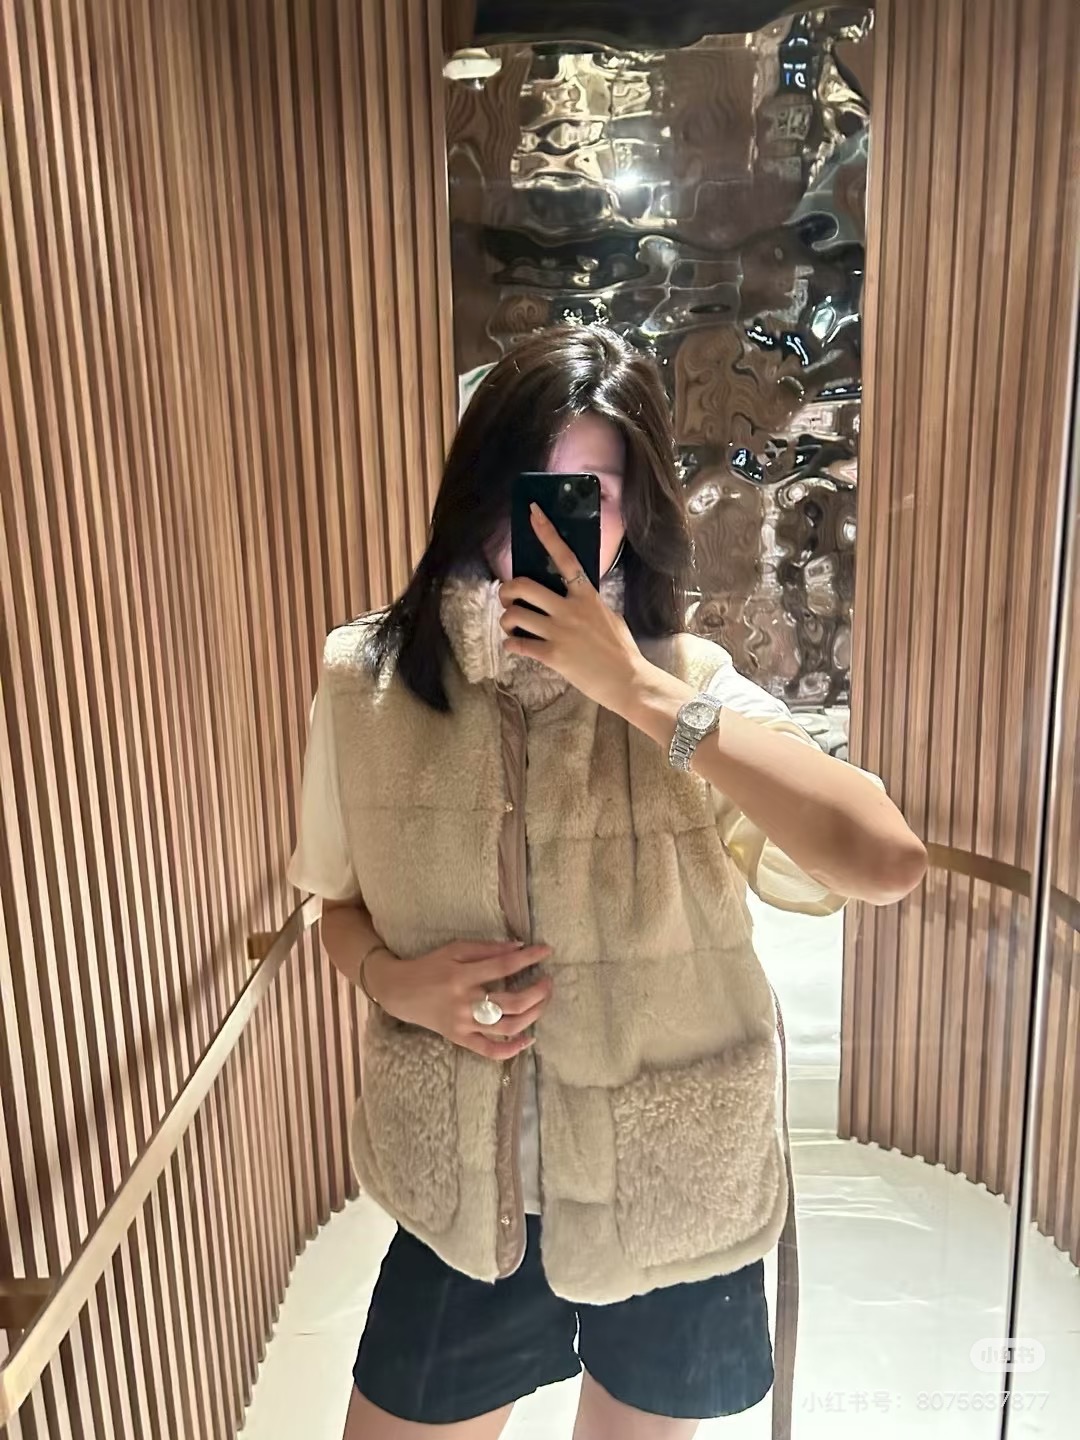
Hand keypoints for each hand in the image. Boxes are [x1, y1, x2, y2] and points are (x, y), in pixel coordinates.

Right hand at [366, 939, 552, 1061]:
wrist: (400, 992)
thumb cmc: (430, 966)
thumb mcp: (454, 949)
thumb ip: (487, 948)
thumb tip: (519, 947)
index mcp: (462, 975)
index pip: (504, 966)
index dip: (529, 958)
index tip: (546, 951)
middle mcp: (464, 1002)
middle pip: (511, 1003)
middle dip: (537, 992)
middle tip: (548, 981)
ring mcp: (463, 1024)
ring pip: (506, 1027)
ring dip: (533, 1015)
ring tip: (543, 1002)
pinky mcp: (460, 1039)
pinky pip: (489, 1050)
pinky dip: (512, 1049)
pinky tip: (529, 1038)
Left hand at [498, 504, 644, 711]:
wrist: (628, 681)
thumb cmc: (622, 649)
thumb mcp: (609, 615)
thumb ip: (588, 602)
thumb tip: (574, 595)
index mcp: (586, 595)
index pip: (564, 557)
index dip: (546, 532)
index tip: (533, 513)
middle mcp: (570, 610)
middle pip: (523, 586)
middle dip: (506, 590)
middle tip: (507, 597)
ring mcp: (559, 633)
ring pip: (515, 615)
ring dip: (506, 618)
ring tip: (511, 624)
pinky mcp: (552, 656)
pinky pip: (518, 644)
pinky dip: (511, 643)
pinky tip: (515, 645)